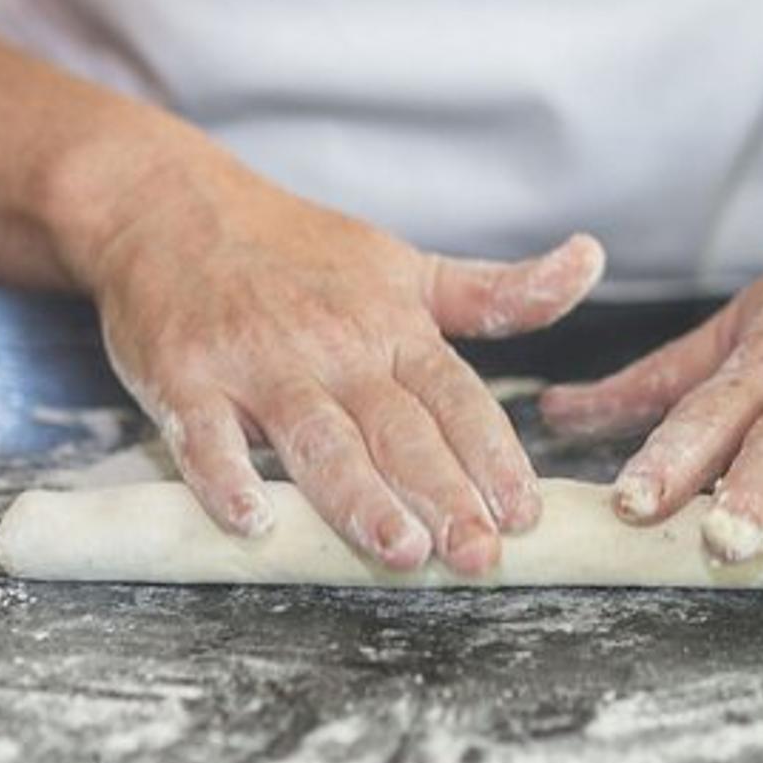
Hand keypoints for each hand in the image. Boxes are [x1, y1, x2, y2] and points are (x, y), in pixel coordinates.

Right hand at [74, 149, 604, 574]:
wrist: (172, 206)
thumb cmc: (299, 251)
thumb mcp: (407, 266)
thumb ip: (497, 292)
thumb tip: (590, 260)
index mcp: (393, 328)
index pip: (457, 398)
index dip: (493, 456)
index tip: (527, 513)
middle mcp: (334, 347)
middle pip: (398, 429)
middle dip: (443, 494)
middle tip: (479, 556)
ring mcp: (258, 363)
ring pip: (316, 438)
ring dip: (358, 496)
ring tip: (399, 549)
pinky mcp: (184, 376)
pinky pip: (204, 435)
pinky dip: (224, 477)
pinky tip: (251, 523)